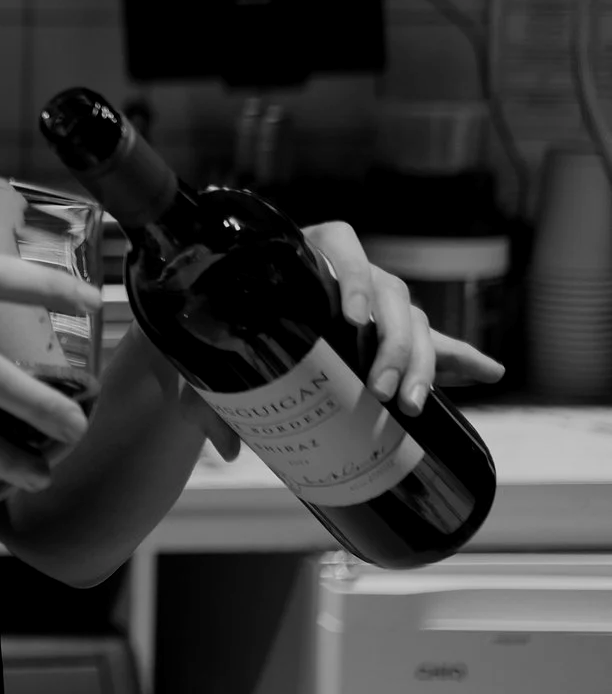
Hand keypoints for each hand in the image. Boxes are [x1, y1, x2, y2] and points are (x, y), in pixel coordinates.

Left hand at [171, 220, 506, 459]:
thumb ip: (203, 393)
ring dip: (423, 364)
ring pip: (413, 322)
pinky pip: (436, 342)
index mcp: (304, 255)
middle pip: (389, 294)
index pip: (341, 244)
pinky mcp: (393, 334)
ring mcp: (377, 302)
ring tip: (411, 405)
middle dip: (394, 346)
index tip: (350, 317)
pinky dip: (461, 358)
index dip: (352, 275)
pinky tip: (489, 373)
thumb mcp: (205, 353)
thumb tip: (226, 449)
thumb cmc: (216, 329)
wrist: (229, 326)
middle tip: (380, 390)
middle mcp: (350, 273)